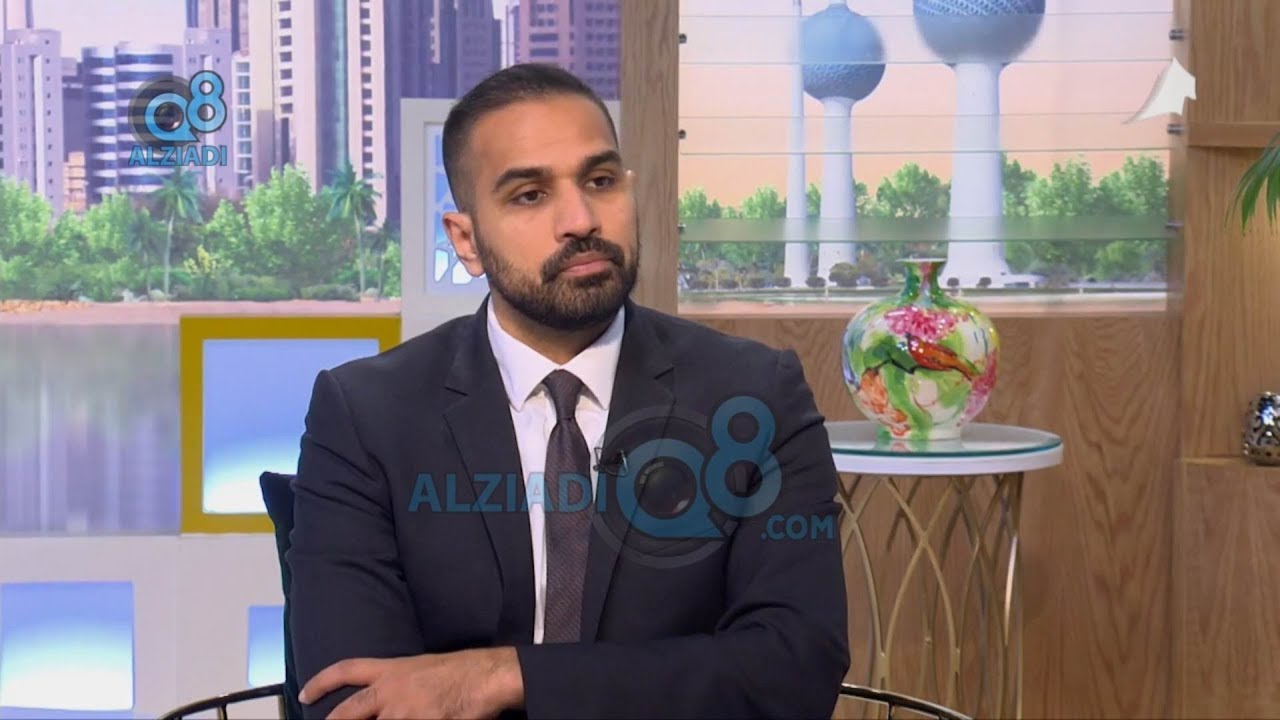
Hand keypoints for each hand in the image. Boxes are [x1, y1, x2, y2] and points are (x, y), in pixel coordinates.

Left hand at [299, 647, 522, 718]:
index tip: (305, 693)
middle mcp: (391, 691)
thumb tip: (382, 704)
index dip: (322, 682)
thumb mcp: (422, 668)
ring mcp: (404, 713)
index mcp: (392, 670)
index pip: (347, 670)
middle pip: (348, 712)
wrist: (487, 676)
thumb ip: (397, 684)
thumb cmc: (462, 670)